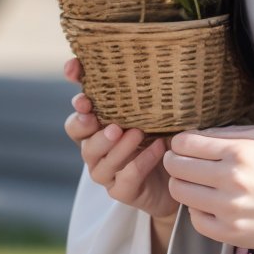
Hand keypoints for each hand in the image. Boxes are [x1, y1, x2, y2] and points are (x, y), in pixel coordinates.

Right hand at [62, 56, 179, 222]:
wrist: (178, 179)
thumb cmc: (161, 140)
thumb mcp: (153, 115)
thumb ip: (143, 97)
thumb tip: (150, 62)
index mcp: (98, 128)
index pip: (77, 112)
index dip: (75, 98)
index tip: (77, 79)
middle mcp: (96, 149)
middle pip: (79, 135)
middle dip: (85, 124)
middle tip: (98, 116)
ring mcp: (107, 173)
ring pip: (99, 160)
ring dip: (116, 146)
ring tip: (135, 132)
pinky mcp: (122, 191)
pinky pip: (126, 178)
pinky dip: (141, 162)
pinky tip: (158, 148)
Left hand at [162, 124, 253, 253]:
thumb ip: (231, 134)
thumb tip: (197, 136)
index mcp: (241, 152)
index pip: (185, 143)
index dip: (181, 143)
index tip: (186, 146)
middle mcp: (231, 180)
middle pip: (176, 167)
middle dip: (176, 161)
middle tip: (187, 163)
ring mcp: (229, 210)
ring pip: (180, 192)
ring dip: (186, 185)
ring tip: (202, 183)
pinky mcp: (230, 234)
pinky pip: (194, 219)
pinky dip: (198, 210)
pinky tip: (213, 204)